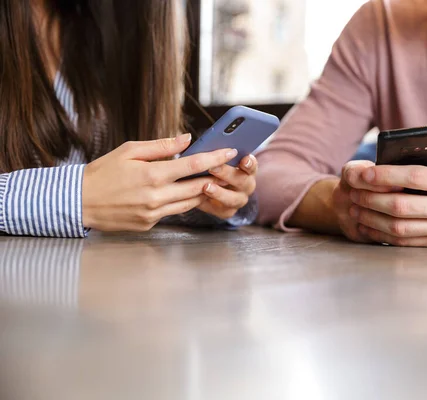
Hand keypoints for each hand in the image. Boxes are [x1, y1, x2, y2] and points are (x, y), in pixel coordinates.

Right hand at [82, 134, 238, 231]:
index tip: (230, 152)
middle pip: (198, 187)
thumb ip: (161, 146)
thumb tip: (187, 138)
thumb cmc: (103, 172)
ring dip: (202, 191)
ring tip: (212, 180)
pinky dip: (182, 201)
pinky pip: (174, 212)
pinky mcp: (149, 224)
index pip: (193, 165)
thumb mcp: (129, 151)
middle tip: (228, 168)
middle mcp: (156, 196)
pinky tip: (184, 192)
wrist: (78, 202)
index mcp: (152, 174)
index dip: (215, 158)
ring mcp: (154, 213)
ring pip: (190, 202)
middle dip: (216, 177)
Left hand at [203, 154, 257, 219]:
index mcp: (247, 170)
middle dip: (227, 174)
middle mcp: (246, 186)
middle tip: (212, 168)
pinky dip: (210, 205)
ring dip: (220, 193)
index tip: (244, 159)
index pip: (252, 165)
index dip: (249, 163)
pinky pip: (221, 210)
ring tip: (206, 187)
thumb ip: (215, 152)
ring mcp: (239, 200)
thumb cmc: (211, 167)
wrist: (204, 186)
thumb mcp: (214, 157)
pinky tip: (199, 199)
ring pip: (233, 199)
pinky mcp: (228, 212)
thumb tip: (200, 140)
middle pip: (243, 181)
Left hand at [344, 153, 426, 247]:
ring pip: (398, 227)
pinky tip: (366, 224)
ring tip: (355, 206)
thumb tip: (396, 148)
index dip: (386, 175)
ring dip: (371, 217)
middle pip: (401, 205)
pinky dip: (380, 234)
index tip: (365, 172)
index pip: (415, 177)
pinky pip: (402, 242)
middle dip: (371, 198)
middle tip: (354, 191)